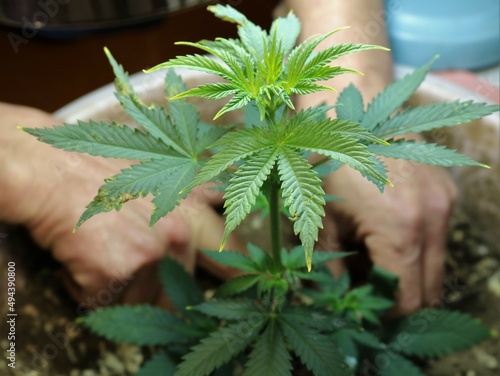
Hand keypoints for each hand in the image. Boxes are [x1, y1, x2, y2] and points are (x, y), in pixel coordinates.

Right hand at [0, 102, 243, 307]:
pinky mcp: (117, 271)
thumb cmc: (100, 170)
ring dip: (116, 286)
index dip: (236, 274)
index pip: (227, 250)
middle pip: (178, 287)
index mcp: (191, 211)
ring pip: (139, 298)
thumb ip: (191, 194)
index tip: (244, 287)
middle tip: (131, 270)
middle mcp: (178, 234)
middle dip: (156, 287)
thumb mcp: (159, 173)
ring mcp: (149, 253)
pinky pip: (102, 300)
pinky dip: (85, 286)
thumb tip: (211, 208)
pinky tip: (78, 256)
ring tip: (97, 248)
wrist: (54, 172)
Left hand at [321, 155, 456, 314]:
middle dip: (402, 302)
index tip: (365, 316)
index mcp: (400, 231)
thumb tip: (340, 298)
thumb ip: (334, 267)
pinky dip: (418, 251)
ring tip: (377, 268)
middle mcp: (432, 221)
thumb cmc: (327, 163)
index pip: (407, 299)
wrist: (354, 109)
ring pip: (437, 265)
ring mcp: (445, 205)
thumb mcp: (322, 219)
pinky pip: (438, 238)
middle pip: (430, 289)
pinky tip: (390, 240)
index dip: (386, 316)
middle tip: (372, 300)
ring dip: (412, 277)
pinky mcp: (447, 193)